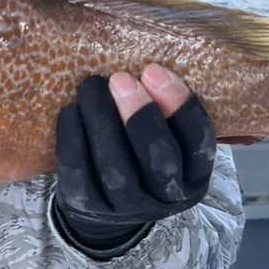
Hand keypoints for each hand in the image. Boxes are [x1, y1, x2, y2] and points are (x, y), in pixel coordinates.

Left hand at [53, 64, 215, 257]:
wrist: (109, 209)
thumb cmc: (141, 156)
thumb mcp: (167, 138)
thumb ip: (164, 109)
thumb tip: (144, 59)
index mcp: (195, 172)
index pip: (199, 139)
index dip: (179, 104)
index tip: (154, 70)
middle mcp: (168, 195)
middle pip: (160, 159)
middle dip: (140, 115)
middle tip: (121, 78)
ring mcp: (130, 207)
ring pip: (118, 169)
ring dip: (104, 122)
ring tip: (91, 86)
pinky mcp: (92, 209)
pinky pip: (81, 176)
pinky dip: (74, 141)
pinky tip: (70, 111)